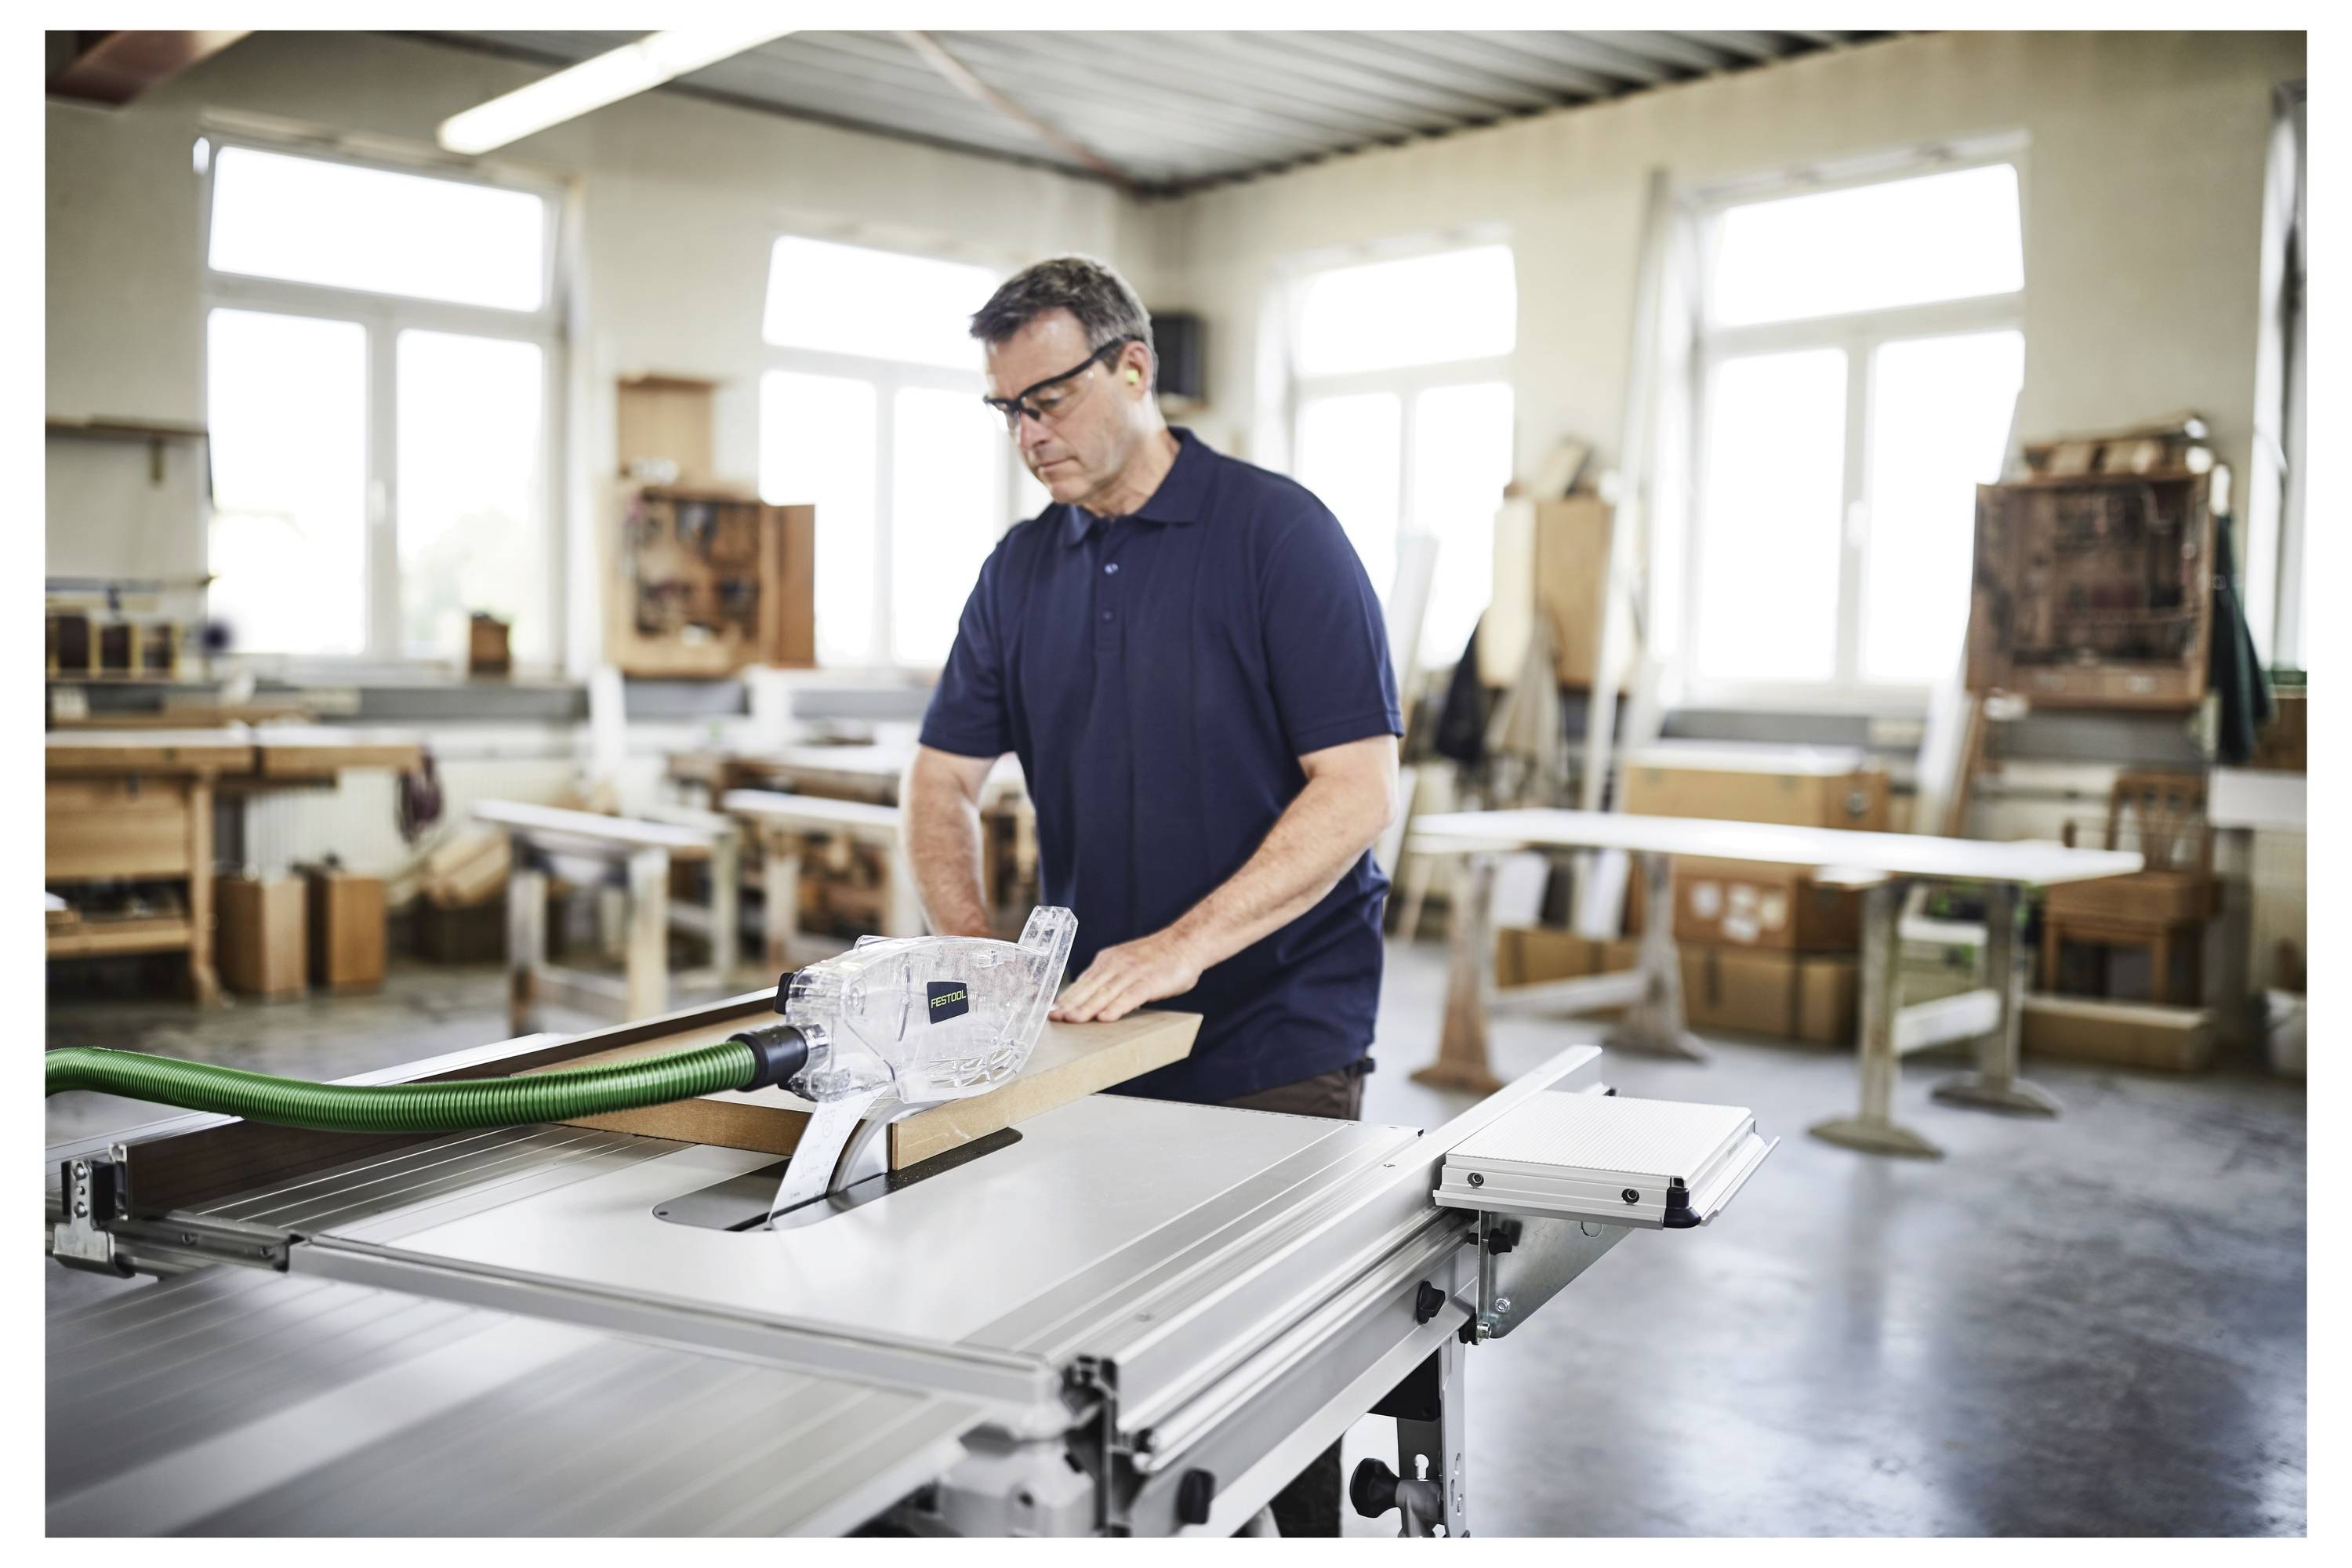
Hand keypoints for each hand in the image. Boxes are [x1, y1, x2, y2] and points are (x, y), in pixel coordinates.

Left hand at [1049, 930, 1205, 1023]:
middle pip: (1088, 987)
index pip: (1081, 982)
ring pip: (1105, 992)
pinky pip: (1130, 996)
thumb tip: (1089, 999)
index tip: (1050, 1011)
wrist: (1186, 942)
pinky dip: (1116, 1007)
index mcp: (1107, 961)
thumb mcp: (1126, 963)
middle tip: (1052, 1018)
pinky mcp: (1150, 981)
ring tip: (1072, 1020)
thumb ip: (1109, 979)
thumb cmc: (1157, 958)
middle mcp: (1116, 965)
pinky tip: (1105, 1018)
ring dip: (1087, 1007)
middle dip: (1069, 1004)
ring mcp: (1133, 972)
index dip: (1065, 998)